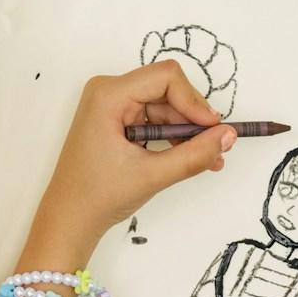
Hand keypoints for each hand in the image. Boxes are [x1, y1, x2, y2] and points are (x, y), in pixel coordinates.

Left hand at [25, 61, 232, 261]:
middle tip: (215, 146)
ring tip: (208, 158)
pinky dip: (173, 135)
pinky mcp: (116, 120)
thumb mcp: (153, 175)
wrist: (69, 219)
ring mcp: (111, 105)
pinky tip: (191, 155)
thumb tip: (228, 135)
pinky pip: (154, 118)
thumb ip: (194, 154)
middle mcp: (108, 92)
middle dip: (192, 117)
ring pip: (164, 105)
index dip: (194, 100)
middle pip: (166, 89)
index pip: (165, 77)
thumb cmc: (98, 196)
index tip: (213, 129)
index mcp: (108, 95)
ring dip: (187, 129)